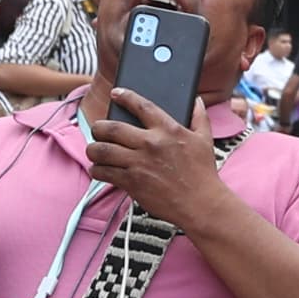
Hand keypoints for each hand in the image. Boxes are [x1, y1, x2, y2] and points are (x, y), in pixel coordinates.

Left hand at [87, 89, 228, 229]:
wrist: (200, 203)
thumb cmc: (203, 172)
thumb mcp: (205, 139)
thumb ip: (199, 116)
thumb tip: (195, 100)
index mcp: (168, 129)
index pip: (141, 106)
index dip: (125, 96)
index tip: (116, 93)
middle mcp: (150, 143)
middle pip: (111, 128)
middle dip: (99, 127)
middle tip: (98, 130)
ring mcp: (139, 163)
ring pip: (101, 150)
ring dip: (93, 149)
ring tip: (95, 150)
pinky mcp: (132, 182)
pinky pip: (104, 172)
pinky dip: (97, 170)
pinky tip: (99, 169)